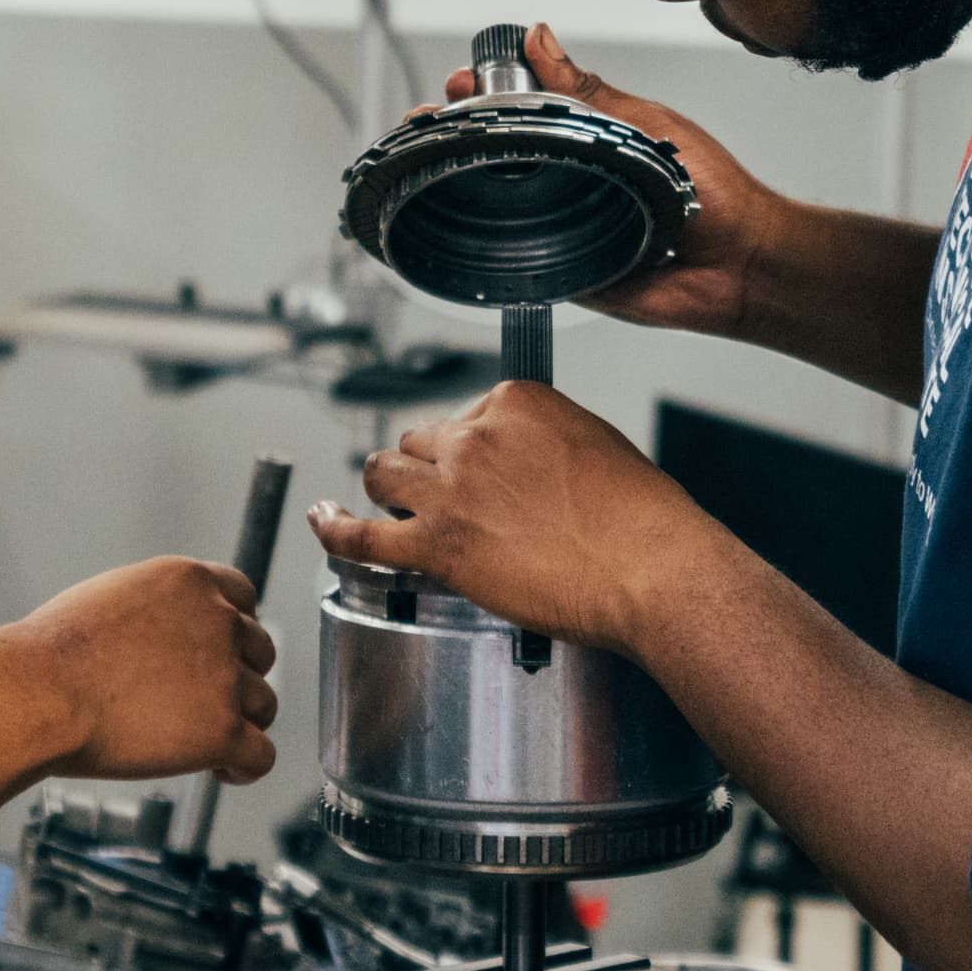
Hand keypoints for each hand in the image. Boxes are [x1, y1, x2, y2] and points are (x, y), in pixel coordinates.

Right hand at [14, 557, 278, 784]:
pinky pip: (260, 755)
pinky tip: (222, 770)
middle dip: (235, 677)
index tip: (216, 657)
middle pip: (260, 652)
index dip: (232, 633)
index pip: (244, 599)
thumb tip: (167, 635)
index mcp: (191, 582)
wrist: (37, 694)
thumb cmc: (52, 654)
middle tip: (199, 704)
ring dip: (239, 723)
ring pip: (264, 705)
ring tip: (201, 742)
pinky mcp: (222, 731)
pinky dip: (245, 767)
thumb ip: (158, 609)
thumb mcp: (114, 597)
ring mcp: (225, 677)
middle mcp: (218, 621)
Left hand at [310, 383, 724, 655]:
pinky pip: (359, 535)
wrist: (649, 568)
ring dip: (387, 489)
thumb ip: (546, 445)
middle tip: (449, 497)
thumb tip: (528, 468)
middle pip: (421, 442)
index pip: (466, 415)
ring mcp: (450, 489)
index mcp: (515, 402)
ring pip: (384, 473)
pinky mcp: (435, 545)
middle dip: (429, 468)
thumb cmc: (641, 519)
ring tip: (391, 505)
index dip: (470, 448)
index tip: (484, 470)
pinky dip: (333, 527)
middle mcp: (474, 436)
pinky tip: (322, 521)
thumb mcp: (597, 446)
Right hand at [445, 25, 784, 339]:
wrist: (743, 264)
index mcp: (590, 136)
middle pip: (500, 152)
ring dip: (460, 179)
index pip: (523, 108)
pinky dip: (487, 243)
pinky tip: (455, 224)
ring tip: (430, 156)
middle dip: (457, 132)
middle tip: (430, 119)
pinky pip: (519, 259)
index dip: (486, 94)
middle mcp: (572, 179)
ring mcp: (565, 226)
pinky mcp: (566, 272)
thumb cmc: (714, 193)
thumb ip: (588, 91)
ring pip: (500, 203)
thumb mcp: (647, 123)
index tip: (460, 83)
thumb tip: (539, 38)